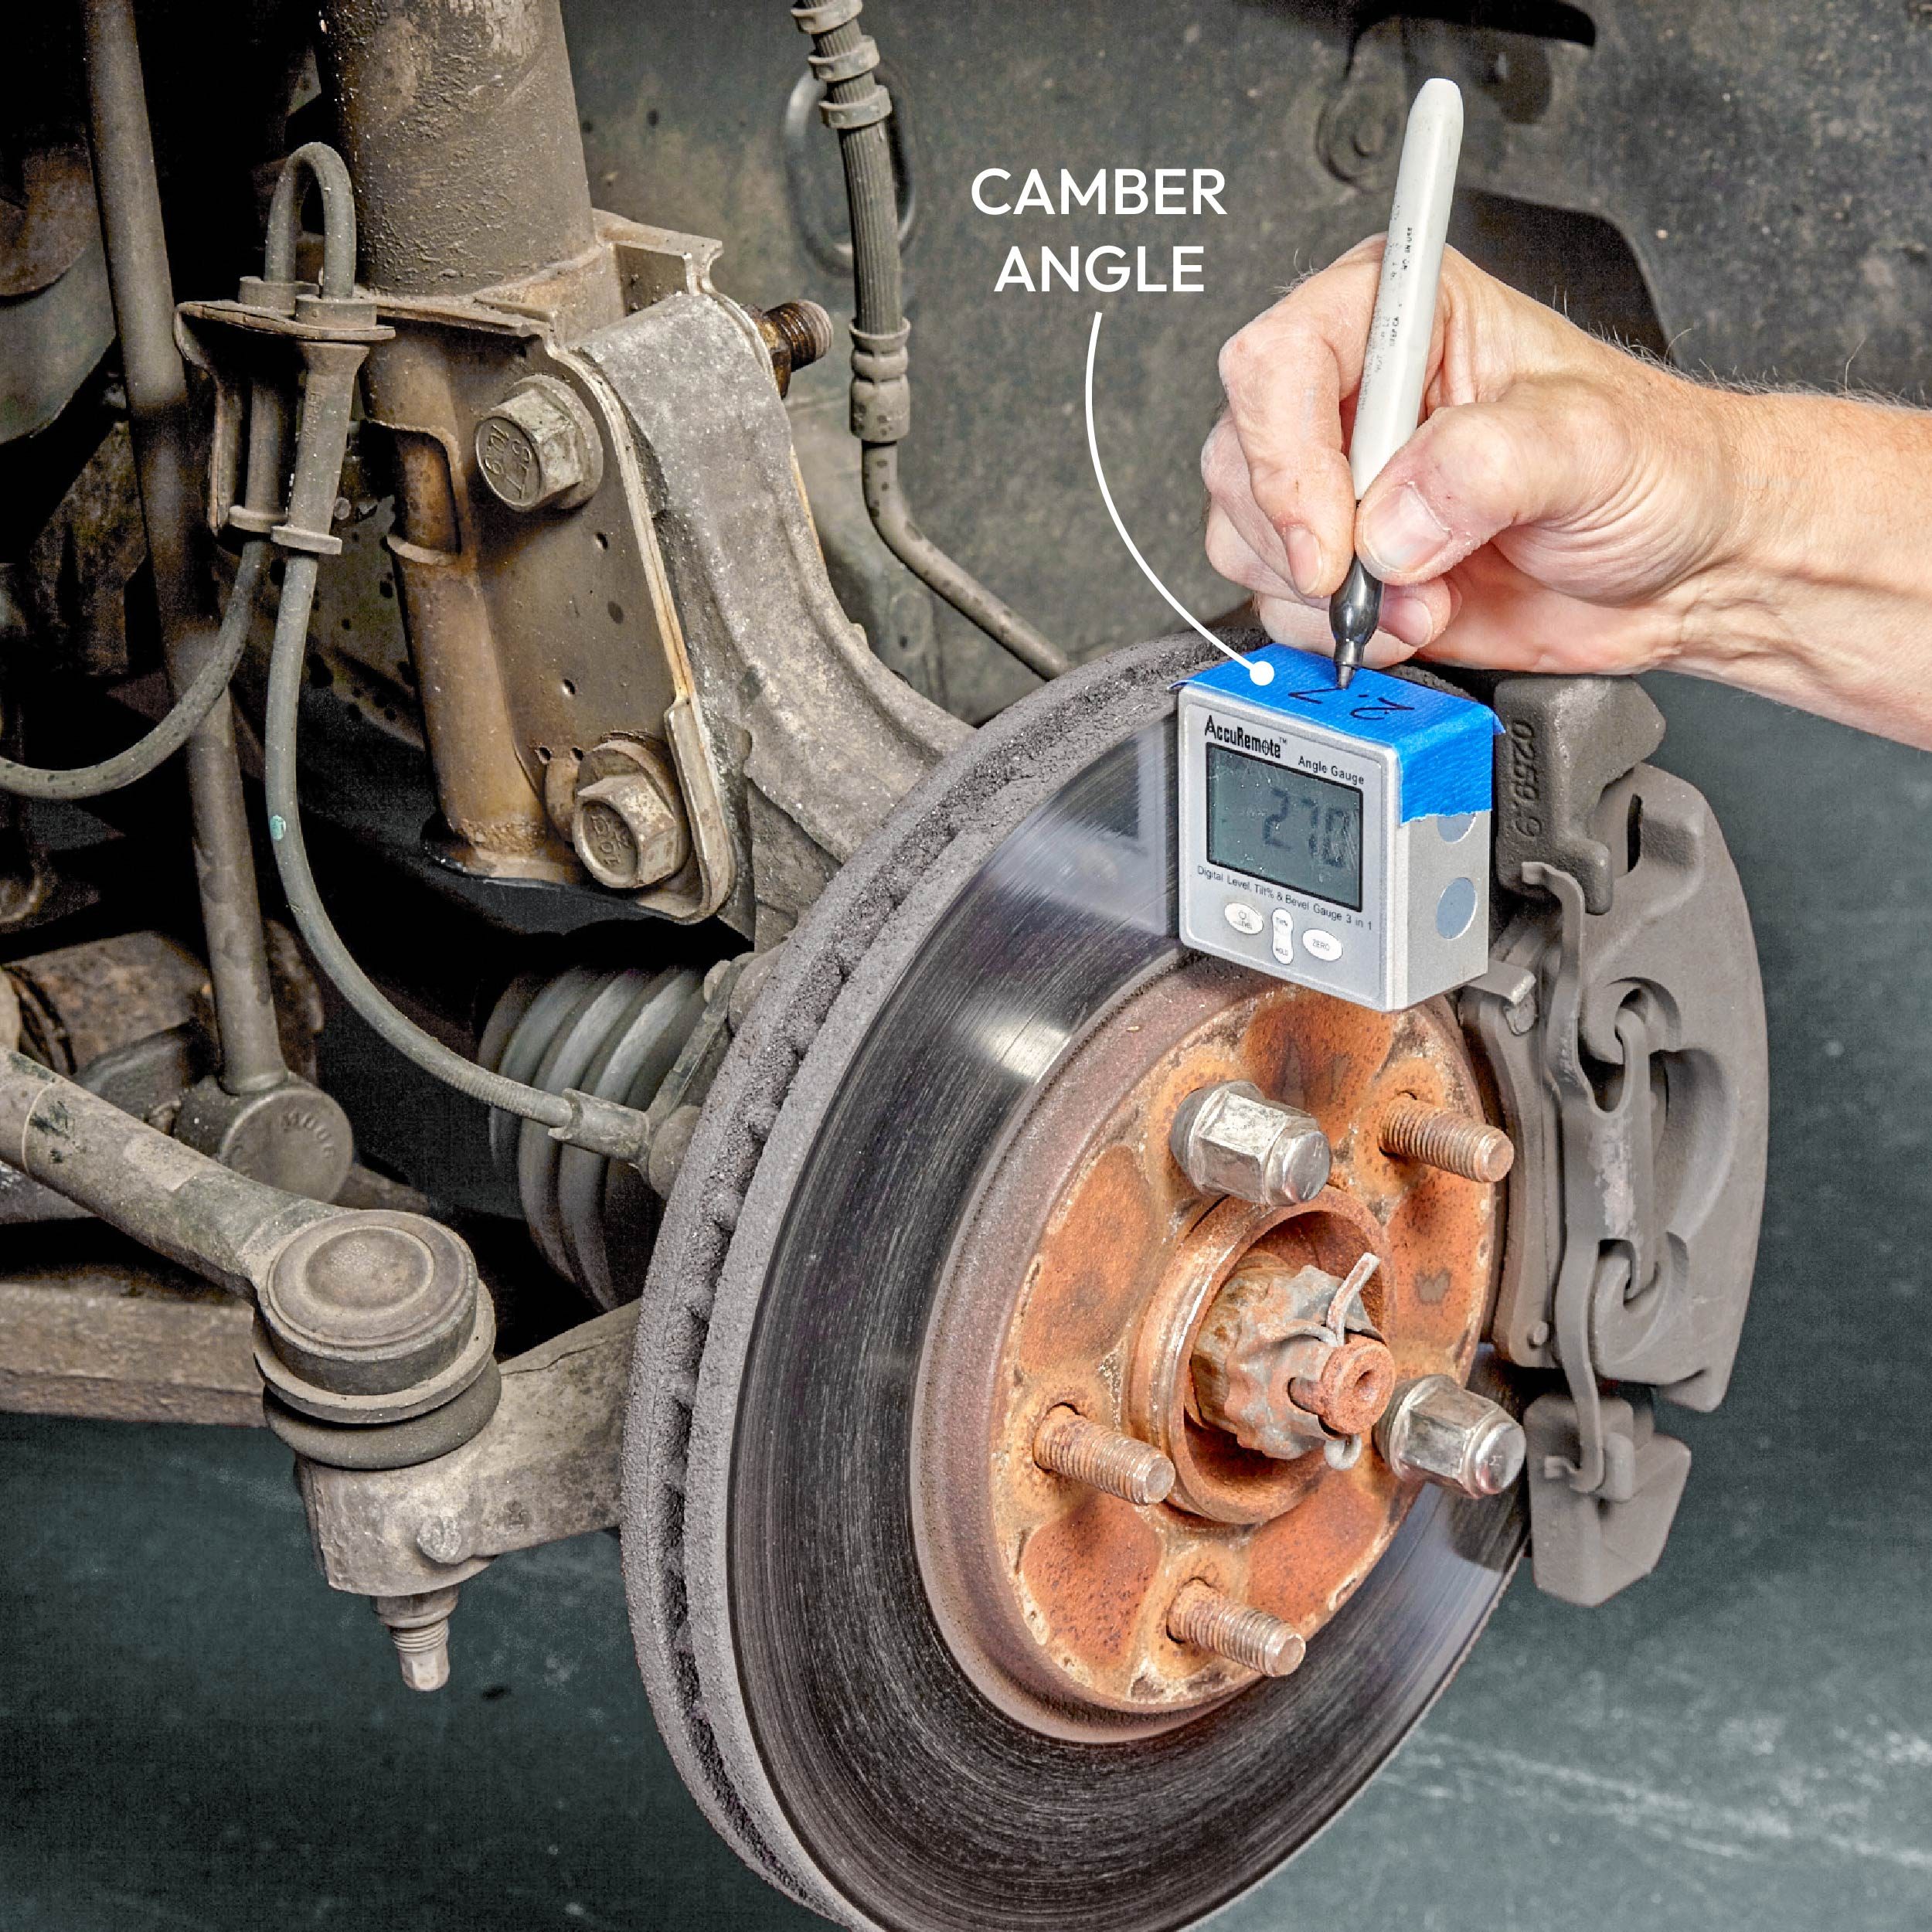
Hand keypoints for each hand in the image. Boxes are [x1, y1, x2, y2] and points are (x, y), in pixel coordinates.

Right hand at [1201, 239, 1745, 677]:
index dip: (1288, 457)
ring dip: (1325, 596)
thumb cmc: (1655, 470)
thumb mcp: (1591, 445)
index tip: (1338, 538)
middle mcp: (1354, 392)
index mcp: (1404, 315)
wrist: (1682, 566)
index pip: (1277, 361)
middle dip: (1308, 542)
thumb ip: (1486, 466)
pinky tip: (1409, 619)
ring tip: (1423, 598)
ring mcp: (1338, 482)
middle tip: (1393, 577)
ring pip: (1245, 538)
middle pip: (1241, 457)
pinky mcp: (1340, 560)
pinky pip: (1277, 603)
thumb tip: (1389, 523)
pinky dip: (1333, 631)